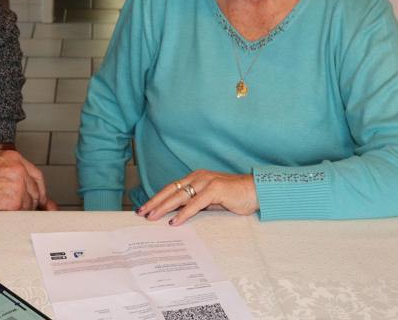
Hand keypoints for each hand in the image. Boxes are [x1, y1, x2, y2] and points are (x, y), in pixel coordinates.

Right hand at [0, 149, 59, 210]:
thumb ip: (10, 173)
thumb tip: (27, 188)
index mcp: (14, 157)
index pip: (36, 175)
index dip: (39, 189)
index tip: (42, 198)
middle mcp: (19, 169)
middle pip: (36, 190)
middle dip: (31, 201)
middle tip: (21, 207)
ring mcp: (18, 185)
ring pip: (30, 203)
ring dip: (21, 209)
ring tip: (4, 208)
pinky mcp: (14, 202)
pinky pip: (22, 213)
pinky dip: (14, 216)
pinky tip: (4, 212)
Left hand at [136, 170, 258, 225]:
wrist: (256, 191)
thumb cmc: (235, 197)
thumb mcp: (211, 200)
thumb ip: (196, 204)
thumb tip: (177, 215)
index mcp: (195, 178)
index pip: (171, 188)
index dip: (157, 198)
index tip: (144, 208)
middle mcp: (198, 177)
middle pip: (171, 190)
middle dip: (154, 202)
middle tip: (141, 213)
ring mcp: (206, 181)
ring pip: (179, 195)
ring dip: (164, 207)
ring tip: (152, 217)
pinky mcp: (216, 188)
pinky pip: (195, 203)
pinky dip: (184, 213)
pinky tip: (175, 221)